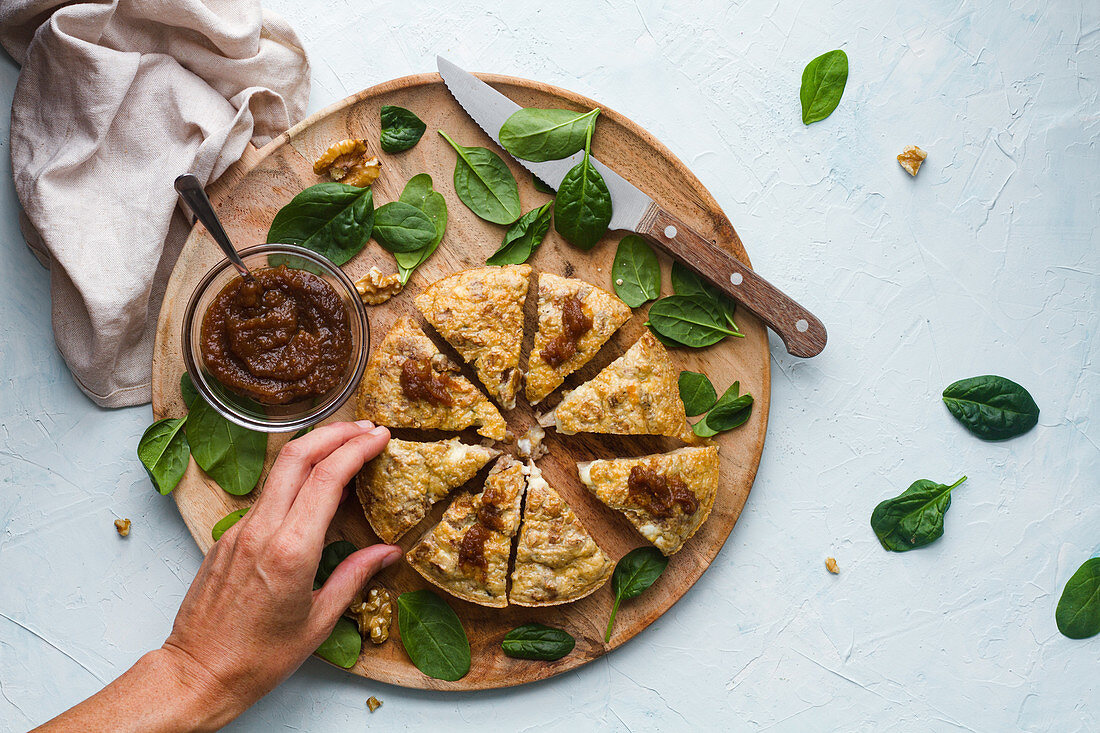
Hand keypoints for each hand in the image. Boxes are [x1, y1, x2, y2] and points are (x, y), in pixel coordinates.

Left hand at [154, 421, 398, 730]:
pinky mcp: (227, 537)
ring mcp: (239, 530)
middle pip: (297, 456)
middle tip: (367, 428)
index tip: (381, 438)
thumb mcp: (319, 622)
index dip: (356, 449)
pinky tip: (314, 487)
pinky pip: (266, 495)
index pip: (326, 478)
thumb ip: (355, 576)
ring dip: (314, 449)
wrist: (198, 673)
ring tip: (346, 446)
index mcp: (290, 551)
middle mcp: (261, 531)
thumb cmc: (259, 658)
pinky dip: (295, 478)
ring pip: (278, 470)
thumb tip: (388, 552)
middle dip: (335, 432)